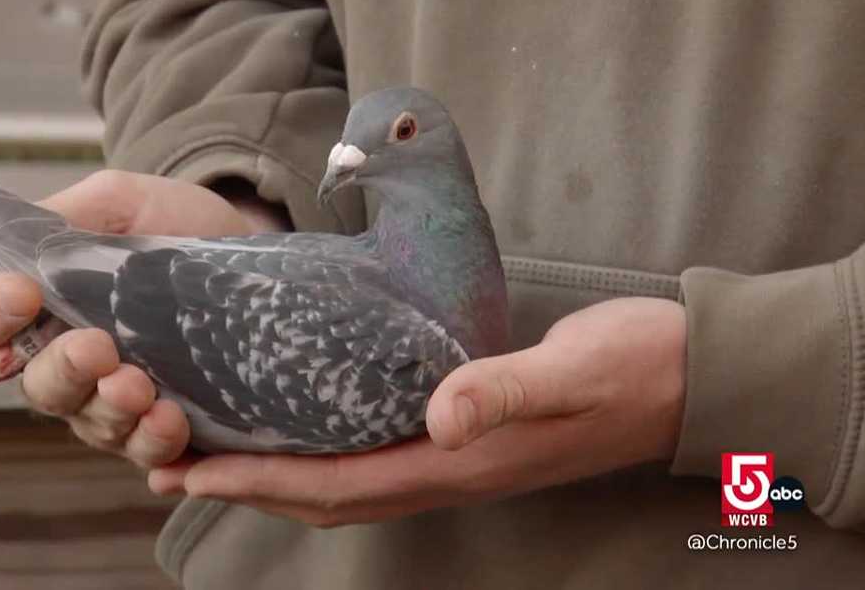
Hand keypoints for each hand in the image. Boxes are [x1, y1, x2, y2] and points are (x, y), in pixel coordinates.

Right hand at [0, 169, 287, 467]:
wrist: (252, 254)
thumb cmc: (177, 224)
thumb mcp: (122, 202)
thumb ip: (69, 217)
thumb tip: (24, 239)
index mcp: (42, 306)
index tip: (20, 294)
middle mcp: (67, 361)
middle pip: (39, 386)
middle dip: (64, 370)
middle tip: (96, 348)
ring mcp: (112, 400)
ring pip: (90, 424)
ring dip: (112, 410)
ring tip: (140, 388)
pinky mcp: (161, 425)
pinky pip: (145, 450)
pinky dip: (153, 443)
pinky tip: (170, 422)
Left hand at [148, 297, 686, 525]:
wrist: (688, 379)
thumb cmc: (632, 369)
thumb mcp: (570, 369)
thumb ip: (503, 389)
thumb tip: (438, 417)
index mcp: (459, 461)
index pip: (337, 484)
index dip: (260, 483)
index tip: (191, 472)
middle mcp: (449, 469)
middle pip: (328, 495)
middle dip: (248, 486)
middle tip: (176, 468)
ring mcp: (458, 456)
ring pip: (347, 481)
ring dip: (278, 476)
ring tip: (219, 456)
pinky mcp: (467, 432)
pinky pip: (376, 456)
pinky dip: (324, 453)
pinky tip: (304, 427)